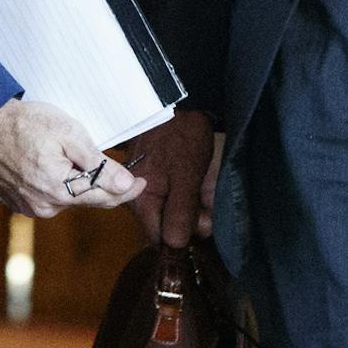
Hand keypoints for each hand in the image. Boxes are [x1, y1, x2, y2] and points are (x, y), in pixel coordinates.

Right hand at [0, 98, 143, 218]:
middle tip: (124, 170)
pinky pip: (52, 198)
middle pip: (89, 200)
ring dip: (82, 184)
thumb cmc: (25, 124)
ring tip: (78, 158)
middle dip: (107, 186)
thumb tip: (125, 183)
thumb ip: (99, 164)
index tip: (143, 181)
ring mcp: (30, 207)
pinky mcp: (20, 203)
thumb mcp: (69, 134)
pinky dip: (62, 185)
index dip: (128, 190)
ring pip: (70, 199)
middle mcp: (44, 206)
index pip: (105, 197)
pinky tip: (59, 166)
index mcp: (58, 190)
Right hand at [122, 110, 218, 247]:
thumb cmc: (180, 136)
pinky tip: (202, 179)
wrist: (175, 101)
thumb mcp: (186, 176)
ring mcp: (147, 188)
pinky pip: (175, 197)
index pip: (159, 239)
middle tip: (209, 198)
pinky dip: (191, 192)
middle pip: (167, 226)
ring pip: (175, 211)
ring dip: (196, 204)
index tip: (202, 222)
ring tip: (206, 183)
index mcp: (140, 200)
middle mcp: (138, 198)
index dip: (182, 236)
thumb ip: (181, 212)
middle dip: (193, 218)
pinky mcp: (156, 179)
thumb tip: (174, 246)